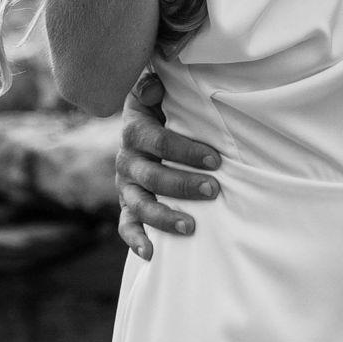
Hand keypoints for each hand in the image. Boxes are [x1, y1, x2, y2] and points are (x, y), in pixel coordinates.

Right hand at [115, 69, 223, 260]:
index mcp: (135, 130)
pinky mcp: (127, 205)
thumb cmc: (164, 107)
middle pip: (152, 177)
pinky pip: (126, 226)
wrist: (144, 127)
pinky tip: (152, 254)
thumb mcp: (158, 92)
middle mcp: (127, 160)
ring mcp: (126, 185)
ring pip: (139, 205)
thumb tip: (154, 87)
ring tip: (192, 227)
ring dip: (164, 217)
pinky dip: (136, 241)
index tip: (216, 159)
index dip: (186, 151)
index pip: (158, 142)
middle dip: (184, 185)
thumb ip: (154, 87)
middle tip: (214, 190)